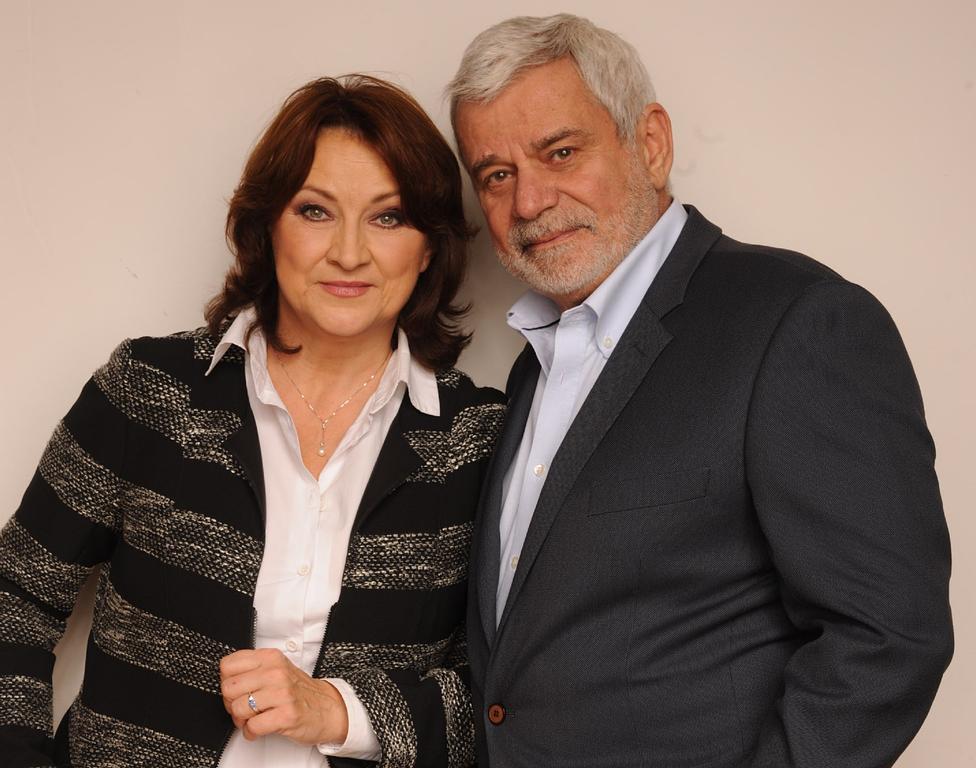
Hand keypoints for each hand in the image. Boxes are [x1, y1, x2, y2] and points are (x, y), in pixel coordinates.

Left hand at [219, 648, 349, 744]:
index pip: (227, 665)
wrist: (327, 708)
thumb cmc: (298, 691)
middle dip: (231, 704)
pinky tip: (258, 729)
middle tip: (243, 708)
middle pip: (229, 689)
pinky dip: (251, 733)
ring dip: (241, 721)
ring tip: (252, 719)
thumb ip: (253, 669)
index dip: (226, 681)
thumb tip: (224, 679)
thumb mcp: (277, 668)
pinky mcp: (286, 715)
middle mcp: (276, 672)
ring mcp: (282, 693)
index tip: (236, 689)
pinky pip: (252, 727)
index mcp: (270, 657)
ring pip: (238, 709)